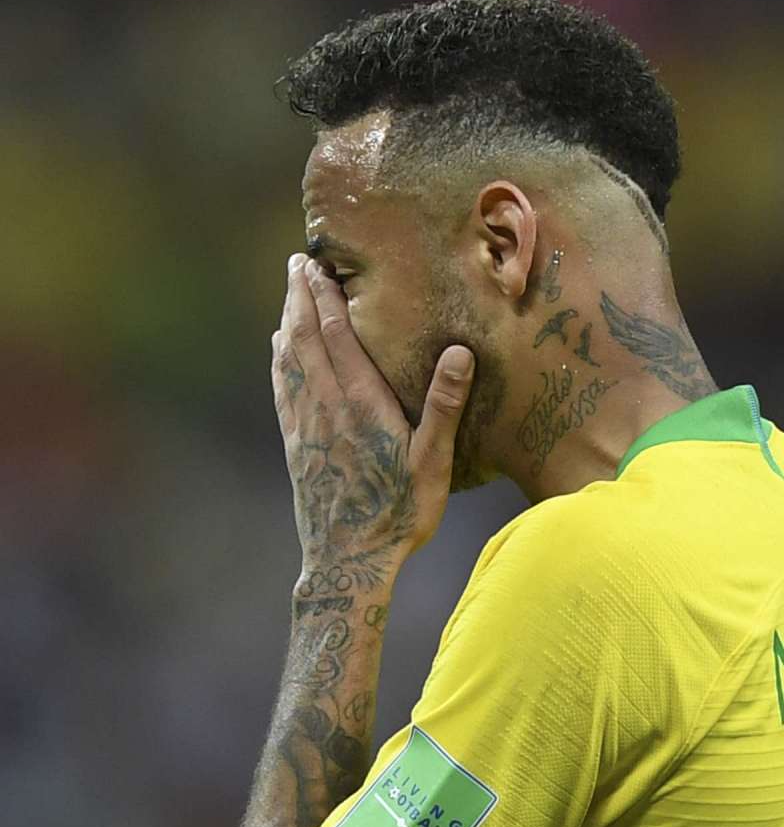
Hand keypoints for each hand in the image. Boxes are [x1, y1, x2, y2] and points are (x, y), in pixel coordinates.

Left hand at [270, 253, 474, 590]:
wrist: (347, 563)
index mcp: (358, 403)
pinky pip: (282, 388)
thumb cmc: (397, 515)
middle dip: (300, 297)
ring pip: (288, 360)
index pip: (333, 334)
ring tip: (289, 295)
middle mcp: (324, 407)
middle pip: (303, 337)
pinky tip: (280, 351)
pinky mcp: (296, 446)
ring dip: (287, 322)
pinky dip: (280, 359)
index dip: (323, 296)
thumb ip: (443, 405)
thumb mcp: (432, 463)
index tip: (317, 263)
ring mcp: (305, 426)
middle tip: (297, 263)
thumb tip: (460, 352)